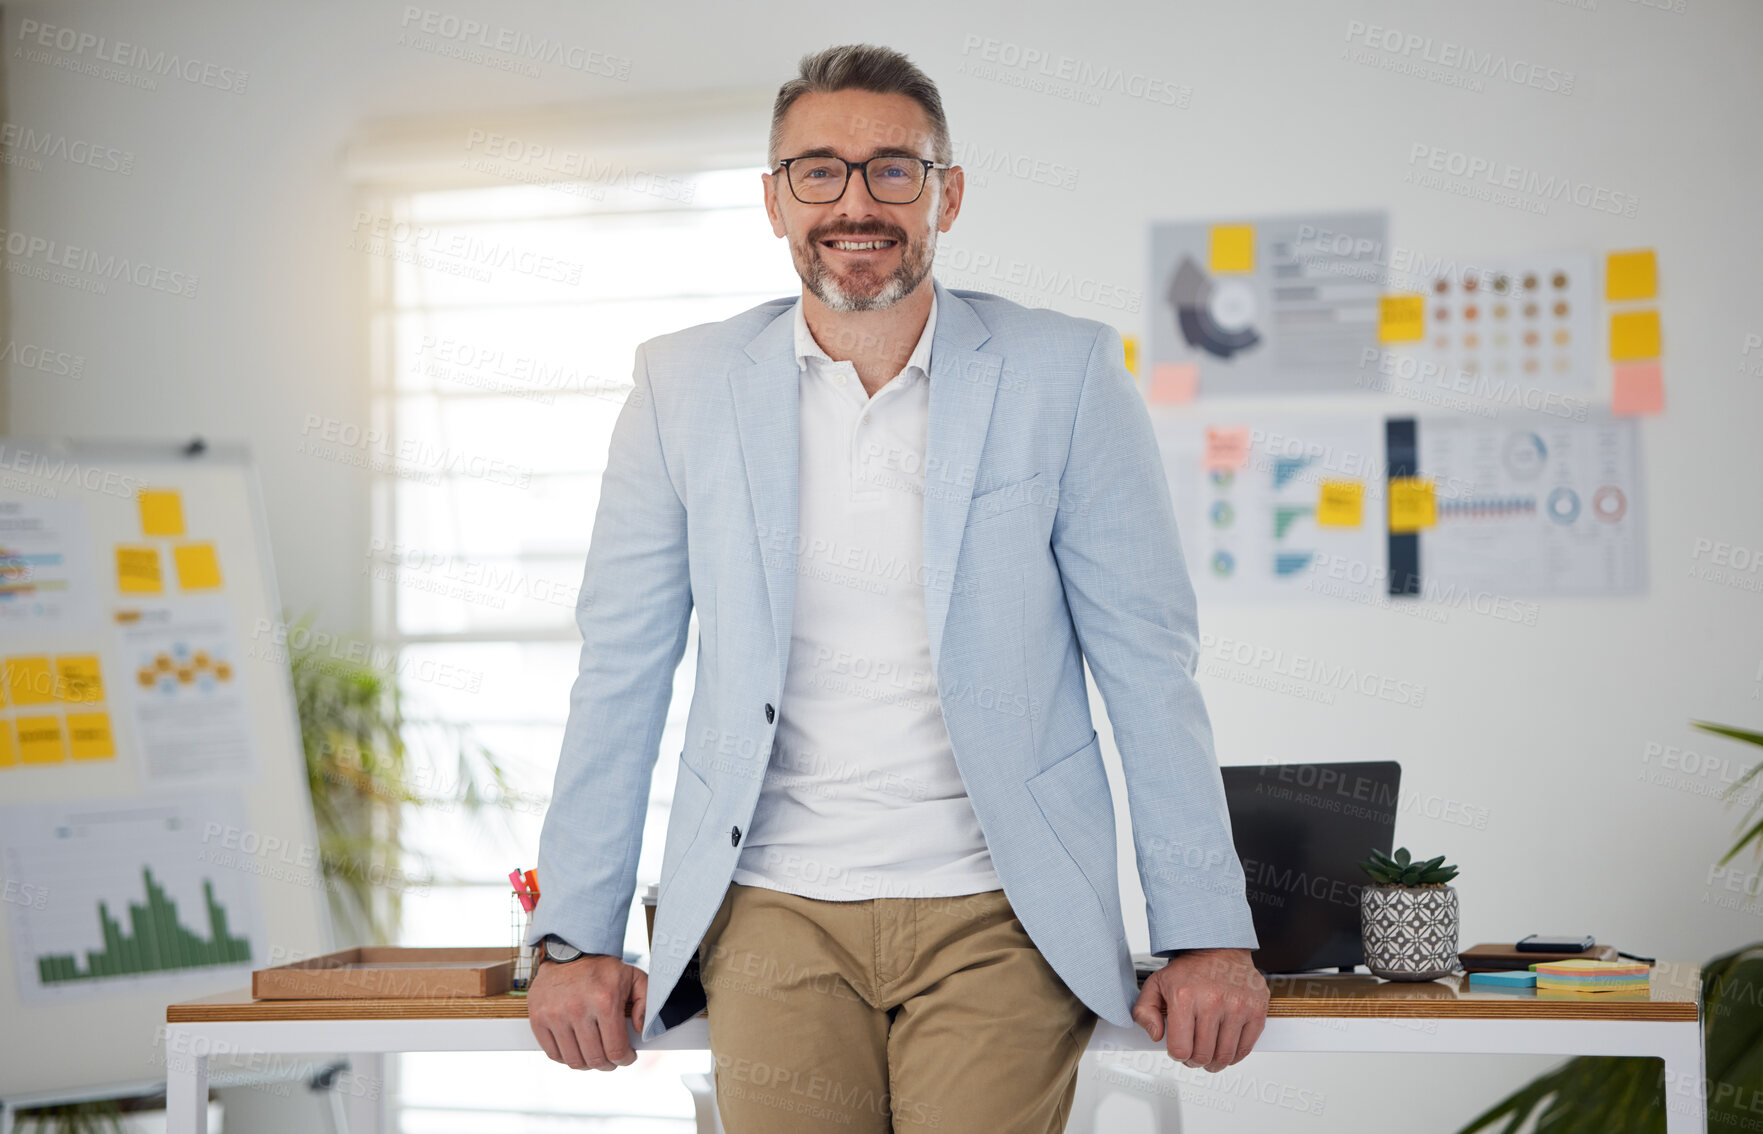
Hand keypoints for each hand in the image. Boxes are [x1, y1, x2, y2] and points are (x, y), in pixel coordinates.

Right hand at [528, 953, 647, 1070]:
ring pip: (573, 1060)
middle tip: (612, 1059)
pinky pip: (552, 1054)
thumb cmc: (603, 967)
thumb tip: (640, 1030)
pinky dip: (566, 1058)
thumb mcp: (633, 976)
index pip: (616, 1050)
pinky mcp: (537, 1017)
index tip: (627, 1057)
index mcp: (605, 1000)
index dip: (625, 1060)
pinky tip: (576, 1049)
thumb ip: (646, 1002)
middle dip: (608, 1064)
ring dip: (587, 1064)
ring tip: (594, 1055)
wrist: (568, 949)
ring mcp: (555, 1014)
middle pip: (595, 1059)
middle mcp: (577, 1009)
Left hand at [1131, 947, 1268, 1071]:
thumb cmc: (1189, 968)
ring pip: (1225, 1056)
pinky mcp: (1256, 1010)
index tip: (1179, 1049)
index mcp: (1184, 997)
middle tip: (1194, 1056)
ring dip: (1214, 1063)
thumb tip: (1156, 1035)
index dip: (1177, 1055)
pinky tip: (1226, 1049)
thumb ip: (1144, 1011)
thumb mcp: (1156, 983)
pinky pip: (1246, 1048)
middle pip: (1203, 1056)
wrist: (1219, 947)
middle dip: (1195, 1061)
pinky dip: (1234, 1056)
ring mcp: (1237, 1007)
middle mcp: (1212, 1002)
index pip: (1180, 1048)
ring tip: (1209, 1055)